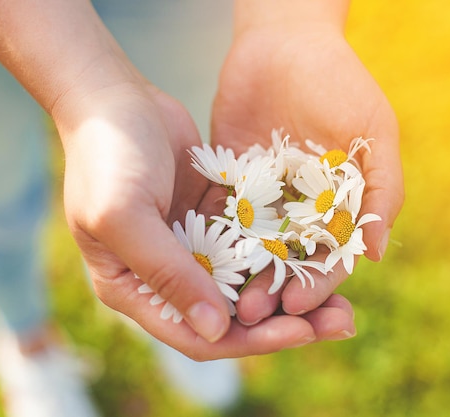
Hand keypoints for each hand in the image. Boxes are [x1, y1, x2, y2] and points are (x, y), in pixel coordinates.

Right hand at [55, 80, 354, 358]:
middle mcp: (167, 274)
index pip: (197, 335)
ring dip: (292, 289)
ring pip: (250, 281)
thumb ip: (167, 273)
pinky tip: (322, 249)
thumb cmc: (106, 158)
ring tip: (343, 294)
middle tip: (342, 322)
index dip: (250, 341)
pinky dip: (284, 249)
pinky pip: (254, 240)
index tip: (302, 333)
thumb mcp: (126, 217)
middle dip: (285, 321)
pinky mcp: (213, 214)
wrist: (114, 96)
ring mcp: (193, 244)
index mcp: (135, 289)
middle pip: (232, 314)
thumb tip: (216, 330)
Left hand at [210, 22, 403, 327]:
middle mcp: (304, 206)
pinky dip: (216, 242)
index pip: (332, 256)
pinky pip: (224, 217)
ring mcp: (267, 196)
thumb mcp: (373, 131)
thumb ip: (381, 190)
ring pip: (255, 247)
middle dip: (276, 290)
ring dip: (244, 276)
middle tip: (253, 316)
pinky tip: (203, 266)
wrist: (284, 42)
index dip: (318, 284)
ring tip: (227, 300)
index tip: (296, 305)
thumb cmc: (339, 82)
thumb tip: (375, 253)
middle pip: (291, 261)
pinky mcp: (232, 181)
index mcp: (341, 202)